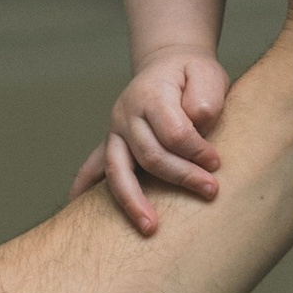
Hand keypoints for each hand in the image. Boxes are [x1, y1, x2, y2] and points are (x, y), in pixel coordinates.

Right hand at [75, 50, 229, 234]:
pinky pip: (92, 167)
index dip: (196, 151)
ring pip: (119, 170)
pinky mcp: (111, 144)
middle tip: (211, 191)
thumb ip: (205, 96)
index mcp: (151, 95)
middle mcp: (126, 115)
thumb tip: (198, 121)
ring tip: (150, 228)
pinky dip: (83, 187)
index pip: (173, 132)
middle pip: (149, 155)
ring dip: (133, 201)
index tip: (216, 163)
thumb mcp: (207, 74)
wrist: (168, 65)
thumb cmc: (191, 74)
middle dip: (181, 176)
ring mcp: (114, 132)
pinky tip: (76, 206)